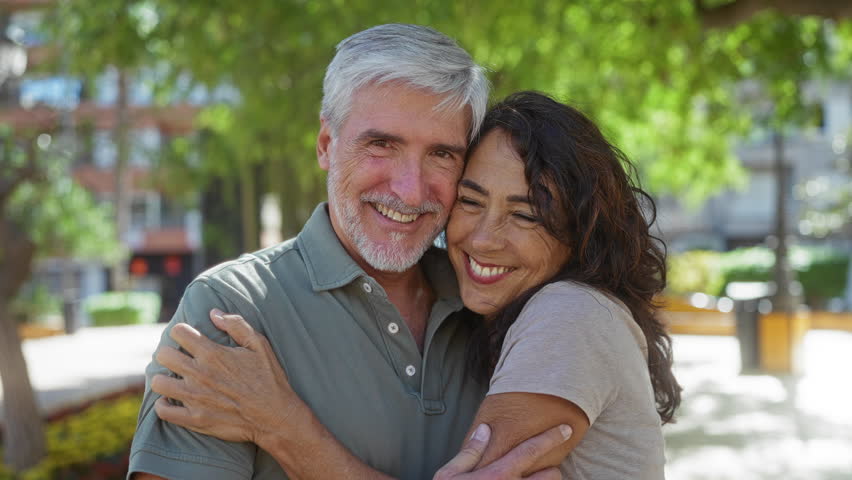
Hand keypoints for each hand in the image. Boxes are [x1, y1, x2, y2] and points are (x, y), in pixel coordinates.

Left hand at [151, 309, 302, 445]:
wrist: (275, 417)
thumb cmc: (269, 379)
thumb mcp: (260, 345)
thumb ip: (236, 325)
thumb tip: (213, 313)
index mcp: (213, 354)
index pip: (179, 332)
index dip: (182, 331)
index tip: (188, 337)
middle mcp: (200, 374)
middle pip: (163, 355)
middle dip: (169, 352)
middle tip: (179, 357)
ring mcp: (195, 398)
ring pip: (158, 382)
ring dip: (164, 378)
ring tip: (174, 378)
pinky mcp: (194, 419)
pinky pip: (163, 411)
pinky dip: (164, 405)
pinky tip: (172, 400)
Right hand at [434, 424, 571, 479]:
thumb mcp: (449, 476)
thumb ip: (470, 452)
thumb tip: (484, 429)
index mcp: (497, 476)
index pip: (531, 451)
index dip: (551, 437)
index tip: (566, 429)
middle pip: (551, 475)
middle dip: (550, 469)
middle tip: (543, 467)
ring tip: (536, 478)